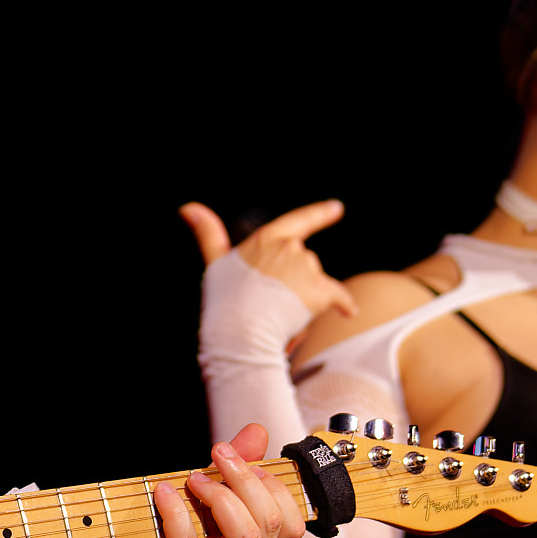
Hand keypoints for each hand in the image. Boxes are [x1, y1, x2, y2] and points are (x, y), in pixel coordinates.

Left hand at [68, 424, 307, 537]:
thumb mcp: (193, 502)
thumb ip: (227, 473)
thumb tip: (257, 432)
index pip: (291, 525)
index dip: (274, 486)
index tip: (240, 459)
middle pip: (271, 523)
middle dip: (245, 479)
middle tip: (217, 453)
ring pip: (246, 536)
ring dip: (221, 496)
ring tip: (192, 479)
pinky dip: (178, 512)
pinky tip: (163, 493)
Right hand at [182, 200, 357, 320]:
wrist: (241, 331)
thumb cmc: (224, 300)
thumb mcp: (215, 263)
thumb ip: (208, 234)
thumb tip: (187, 207)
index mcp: (266, 239)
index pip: (298, 221)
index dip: (319, 214)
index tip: (337, 208)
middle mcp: (290, 248)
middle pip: (303, 262)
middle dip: (295, 281)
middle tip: (271, 304)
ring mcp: (307, 269)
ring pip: (316, 282)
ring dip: (307, 295)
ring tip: (283, 315)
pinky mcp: (321, 291)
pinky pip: (341, 298)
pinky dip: (345, 305)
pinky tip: (349, 313)